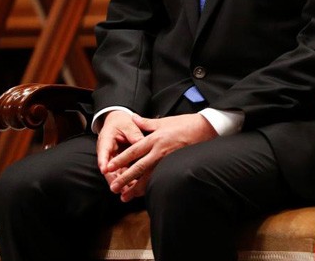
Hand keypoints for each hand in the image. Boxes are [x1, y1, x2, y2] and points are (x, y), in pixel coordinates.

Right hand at [96, 110, 144, 186]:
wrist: (120, 122)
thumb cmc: (123, 122)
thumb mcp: (128, 125)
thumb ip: (134, 134)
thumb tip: (141, 143)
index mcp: (106, 141)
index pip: (103, 152)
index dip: (104, 161)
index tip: (104, 169)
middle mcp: (107, 152)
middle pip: (108, 168)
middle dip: (112, 178)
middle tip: (118, 188)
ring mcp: (114, 159)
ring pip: (116, 173)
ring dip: (121, 182)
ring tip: (128, 191)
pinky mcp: (121, 163)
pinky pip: (123, 172)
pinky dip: (128, 179)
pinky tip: (135, 187)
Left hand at [102, 113, 216, 201]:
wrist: (206, 129)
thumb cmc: (185, 123)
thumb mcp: (164, 121)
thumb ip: (146, 122)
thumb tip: (133, 118)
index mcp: (154, 139)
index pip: (133, 152)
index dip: (120, 161)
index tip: (108, 168)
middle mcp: (159, 151)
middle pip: (138, 168)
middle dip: (124, 179)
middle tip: (113, 188)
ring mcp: (168, 160)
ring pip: (148, 177)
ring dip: (136, 188)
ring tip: (125, 197)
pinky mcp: (175, 165)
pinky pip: (160, 178)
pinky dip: (151, 187)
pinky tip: (144, 193)